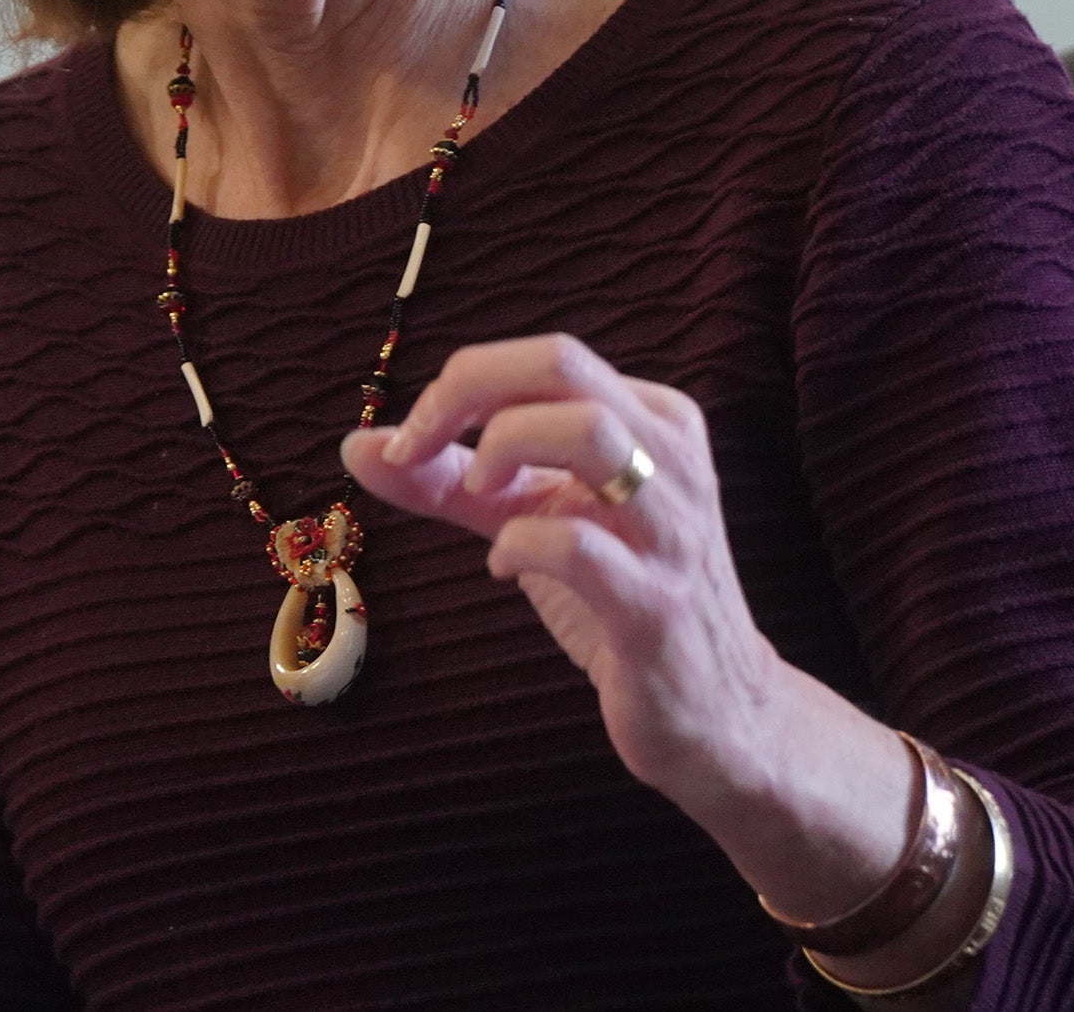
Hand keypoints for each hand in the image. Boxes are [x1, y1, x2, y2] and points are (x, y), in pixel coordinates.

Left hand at [342, 334, 915, 923]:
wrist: (715, 715)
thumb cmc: (619, 602)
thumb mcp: (536, 521)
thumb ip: (453, 482)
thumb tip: (359, 445)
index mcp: (652, 421)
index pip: (547, 358)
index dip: (460, 384)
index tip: (406, 440)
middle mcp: (672, 458)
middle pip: (564, 365)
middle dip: (467, 391)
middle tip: (416, 447)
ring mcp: (671, 530)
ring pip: (590, 431)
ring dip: (503, 448)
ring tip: (475, 493)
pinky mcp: (656, 607)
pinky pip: (581, 548)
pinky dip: (520, 545)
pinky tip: (503, 566)